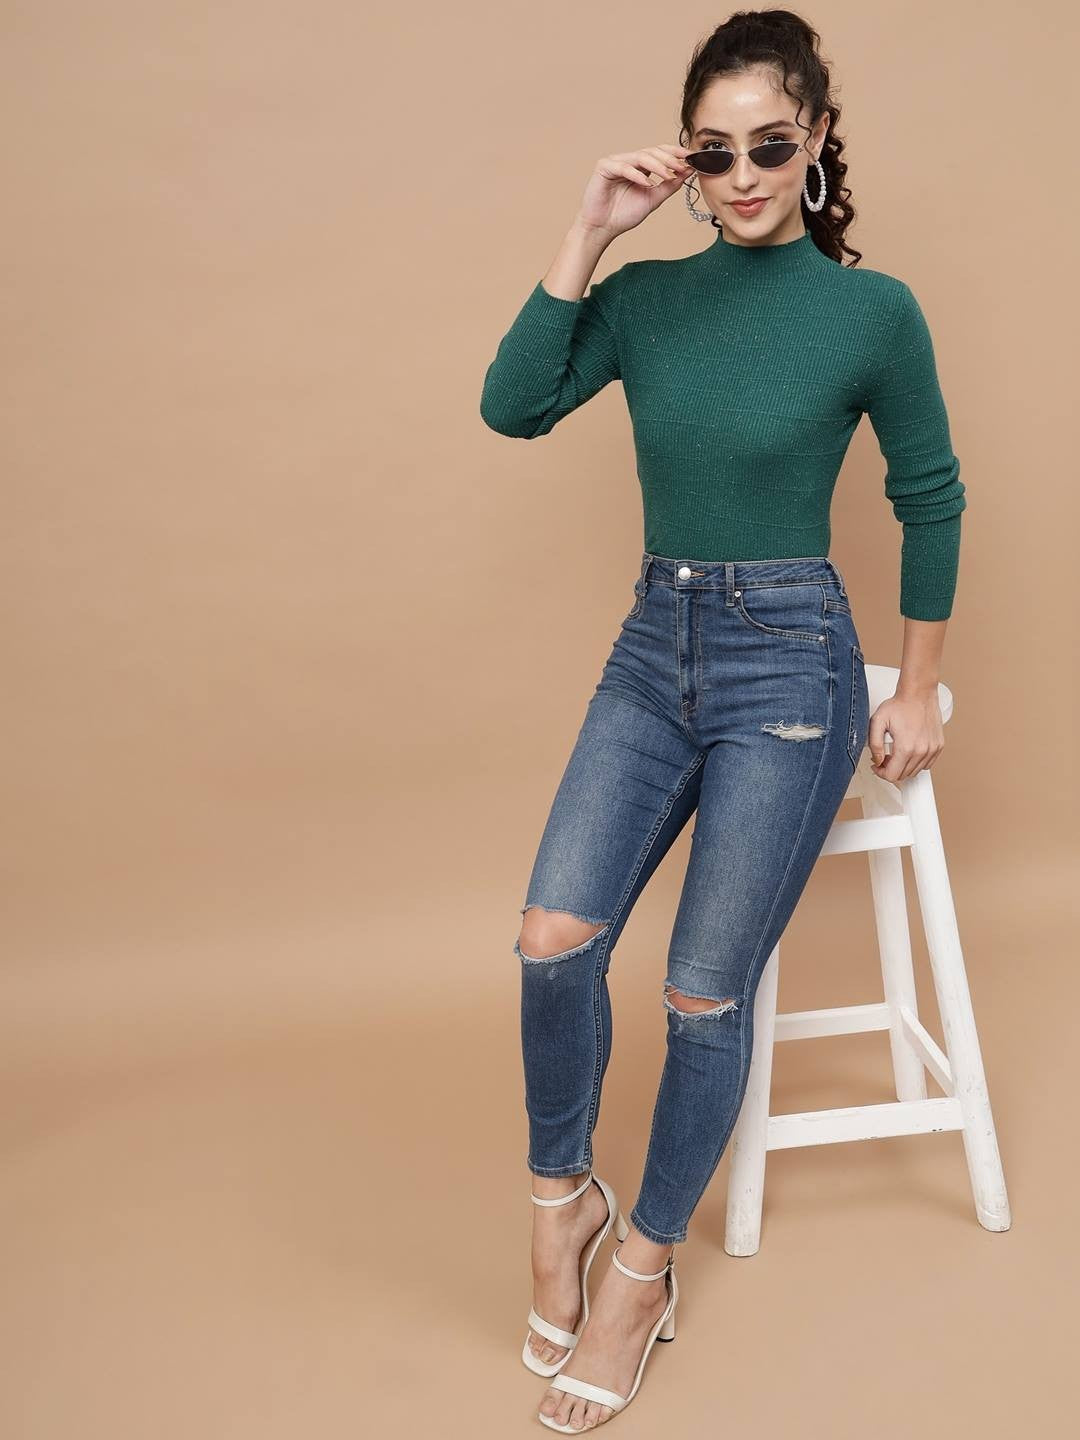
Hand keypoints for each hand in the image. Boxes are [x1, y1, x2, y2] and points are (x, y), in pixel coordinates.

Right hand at [575, 144, 693, 239]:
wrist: (603, 229)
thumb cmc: (623, 215)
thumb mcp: (653, 199)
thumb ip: (669, 186)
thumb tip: (688, 172)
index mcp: (639, 166)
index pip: (659, 153)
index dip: (675, 153)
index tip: (691, 158)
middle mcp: (628, 161)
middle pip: (652, 152)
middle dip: (669, 159)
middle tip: (683, 166)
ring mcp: (616, 162)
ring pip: (640, 157)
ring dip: (657, 165)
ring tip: (668, 175)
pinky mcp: (604, 167)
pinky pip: (624, 167)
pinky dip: (637, 175)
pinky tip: (647, 183)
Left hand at [868, 688, 944, 781]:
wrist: (918, 693)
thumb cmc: (900, 704)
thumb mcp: (878, 722)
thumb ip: (874, 745)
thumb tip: (877, 761)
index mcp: (906, 747)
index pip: (892, 775)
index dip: (881, 773)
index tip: (877, 766)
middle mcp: (922, 750)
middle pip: (904, 775)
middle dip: (891, 769)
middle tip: (885, 757)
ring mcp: (932, 749)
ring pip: (916, 771)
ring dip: (904, 766)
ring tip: (896, 752)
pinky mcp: (939, 746)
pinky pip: (927, 764)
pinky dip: (917, 762)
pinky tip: (909, 751)